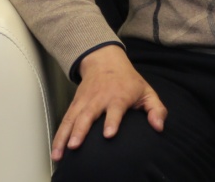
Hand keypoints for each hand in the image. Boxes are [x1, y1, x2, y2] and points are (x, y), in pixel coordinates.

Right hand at [51, 44, 166, 160]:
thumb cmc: (128, 81)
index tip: (108, 134)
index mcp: (119, 96)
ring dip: (64, 136)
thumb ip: (156, 109)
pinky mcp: (75, 105)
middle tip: (75, 145)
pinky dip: (58, 135)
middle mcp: (99, 99)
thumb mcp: (146, 91)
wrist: (105, 61)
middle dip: (80, 130)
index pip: (115, 109)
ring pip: (72, 119)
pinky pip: (65, 121)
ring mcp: (85, 102)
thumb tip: (159, 127)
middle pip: (88, 115)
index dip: (112, 121)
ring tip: (59, 153)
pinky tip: (55, 150)